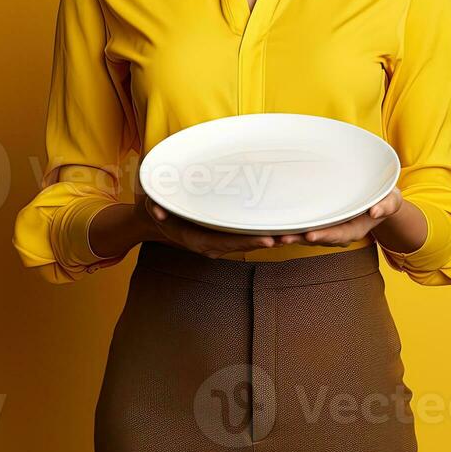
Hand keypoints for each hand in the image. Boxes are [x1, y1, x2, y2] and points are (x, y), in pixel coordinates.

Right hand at [137, 194, 286, 258]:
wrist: (157, 221)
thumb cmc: (158, 211)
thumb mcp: (153, 206)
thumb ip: (155, 208)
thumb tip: (158, 212)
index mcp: (199, 240)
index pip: (229, 242)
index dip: (249, 242)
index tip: (269, 240)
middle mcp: (213, 245)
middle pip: (245, 244)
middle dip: (269, 241)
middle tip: (293, 236)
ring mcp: (220, 242)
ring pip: (249, 241)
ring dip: (272, 238)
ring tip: (296, 233)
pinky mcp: (225, 236)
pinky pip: (247, 236)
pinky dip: (264, 233)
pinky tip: (283, 228)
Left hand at [273, 188, 403, 247]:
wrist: (379, 201)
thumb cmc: (385, 199)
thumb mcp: (391, 200)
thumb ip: (386, 205)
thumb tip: (375, 212)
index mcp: (355, 229)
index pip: (338, 235)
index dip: (325, 236)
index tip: (311, 235)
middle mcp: (339, 233)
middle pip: (318, 238)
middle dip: (301, 238)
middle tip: (282, 238)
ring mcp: (328, 228)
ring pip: (307, 234)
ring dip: (291, 235)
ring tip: (272, 235)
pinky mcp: (320, 222)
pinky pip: (304, 227)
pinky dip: (290, 227)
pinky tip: (275, 226)